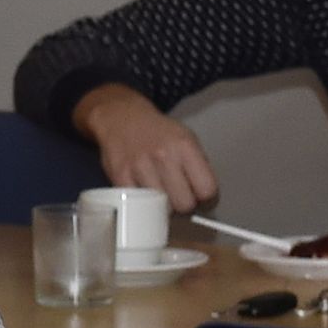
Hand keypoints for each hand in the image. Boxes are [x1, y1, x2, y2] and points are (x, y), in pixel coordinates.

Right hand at [69, 85, 216, 213]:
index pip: (207, 189)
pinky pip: (139, 205)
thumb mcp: (187, 139)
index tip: (202, 199)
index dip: (207, 199)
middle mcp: (163, 156)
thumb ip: (198, 166)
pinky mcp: (120, 177)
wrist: (122, 118)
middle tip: (180, 198)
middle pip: (184, 204)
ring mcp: (140, 167)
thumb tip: (206, 197)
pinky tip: (146, 194)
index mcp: (184, 146)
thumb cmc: (157, 132)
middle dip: (185, 206)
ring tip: (162, 195)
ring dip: (163, 207)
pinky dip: (144, 205)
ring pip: (161, 209)